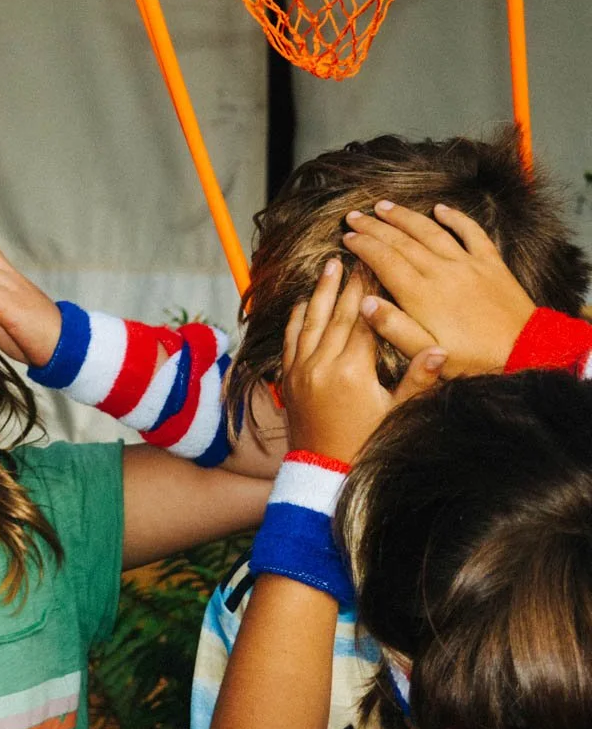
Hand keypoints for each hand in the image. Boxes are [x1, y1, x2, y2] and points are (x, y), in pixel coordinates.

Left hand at [280, 260, 444, 460]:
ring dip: (321, 292)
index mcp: (351, 370)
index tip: (379, 265)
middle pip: (338, 314)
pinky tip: (304, 302)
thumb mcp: (398, 413)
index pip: (365, 320)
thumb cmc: (366, 445)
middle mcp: (321, 364)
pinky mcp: (288, 379)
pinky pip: (291, 340)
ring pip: (311, 321)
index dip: (373, 291)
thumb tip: (441, 349)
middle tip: (357, 255)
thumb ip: (418, 380)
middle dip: (350, 283)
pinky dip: (298, 318)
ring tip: (330, 266)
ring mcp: (300, 370)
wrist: (323, 473)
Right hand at [342, 201, 534, 376]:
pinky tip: (440, 209)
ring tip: (384, 206)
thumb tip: (363, 303)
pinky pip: (471, 233)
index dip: (363, 246)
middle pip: (401, 241)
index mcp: (421, 295)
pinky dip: (455, 218)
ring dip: (405, 217)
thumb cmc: (474, 360)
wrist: (528, 353)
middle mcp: (442, 272)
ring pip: (430, 231)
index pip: (384, 260)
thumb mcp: (427, 353)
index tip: (346, 237)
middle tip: (354, 216)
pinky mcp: (491, 264)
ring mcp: (468, 265)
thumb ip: (393, 328)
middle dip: (374, 227)